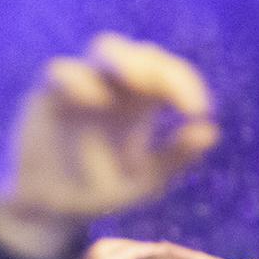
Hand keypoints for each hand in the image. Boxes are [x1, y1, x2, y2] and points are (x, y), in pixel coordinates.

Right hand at [0, 34, 218, 258]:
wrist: (51, 208)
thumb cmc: (101, 190)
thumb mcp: (145, 181)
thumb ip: (175, 157)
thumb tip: (210, 130)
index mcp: (141, 104)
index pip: (169, 75)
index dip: (185, 83)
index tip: (197, 110)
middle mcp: (115, 88)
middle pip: (140, 54)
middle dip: (158, 66)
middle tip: (172, 94)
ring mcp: (81, 86)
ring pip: (105, 49)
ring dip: (124, 61)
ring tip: (138, 82)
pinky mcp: (48, 96)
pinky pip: (60, 72)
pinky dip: (78, 79)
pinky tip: (96, 100)